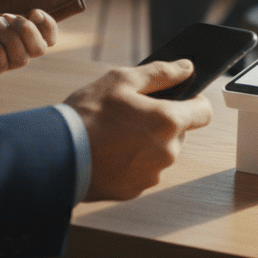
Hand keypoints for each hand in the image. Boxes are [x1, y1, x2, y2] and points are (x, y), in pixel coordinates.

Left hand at [0, 0, 58, 84]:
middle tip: (14, 18)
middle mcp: (4, 44)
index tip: (38, 11)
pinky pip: (1, 66)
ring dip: (11, 36)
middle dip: (33, 32)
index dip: (49, 25)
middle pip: (41, 48)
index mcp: (8, 25)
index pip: (44, 33)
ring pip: (24, 58)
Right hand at [65, 60, 214, 201]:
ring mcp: (152, 174)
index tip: (178, 98)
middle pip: (180, 132)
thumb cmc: (86, 114)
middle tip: (132, 114)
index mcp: (169, 122)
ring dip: (148, 143)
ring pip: (161, 152)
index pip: (204, 112)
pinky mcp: (135, 190)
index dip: (193, 102)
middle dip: (163, 122)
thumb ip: (160, 73)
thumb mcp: (121, 80)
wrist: (53, 156)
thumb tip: (186, 68)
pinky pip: (143, 170)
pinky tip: (109, 152)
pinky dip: (132, 161)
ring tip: (116, 133)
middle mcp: (167, 152)